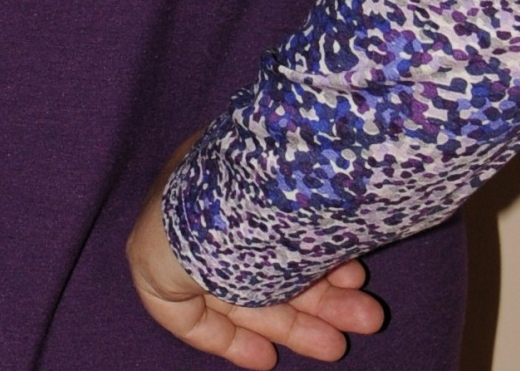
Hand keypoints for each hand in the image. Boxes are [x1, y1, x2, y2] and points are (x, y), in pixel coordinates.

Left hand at [126, 141, 383, 365]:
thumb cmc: (265, 192)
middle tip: (365, 317)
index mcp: (239, 168)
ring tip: (337, 346)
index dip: (316, 258)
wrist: (213, 205)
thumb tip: (363, 222)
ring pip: (242, 294)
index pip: (277, 225)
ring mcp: (181, 237)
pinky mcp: (154, 273)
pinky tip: (267, 359)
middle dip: (317, 297)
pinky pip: (195, 316)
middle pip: (266, 264)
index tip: (352, 277)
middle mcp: (210, 201)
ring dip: (293, 323)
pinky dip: (229, 339)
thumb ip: (322, 210)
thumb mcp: (306, 197)